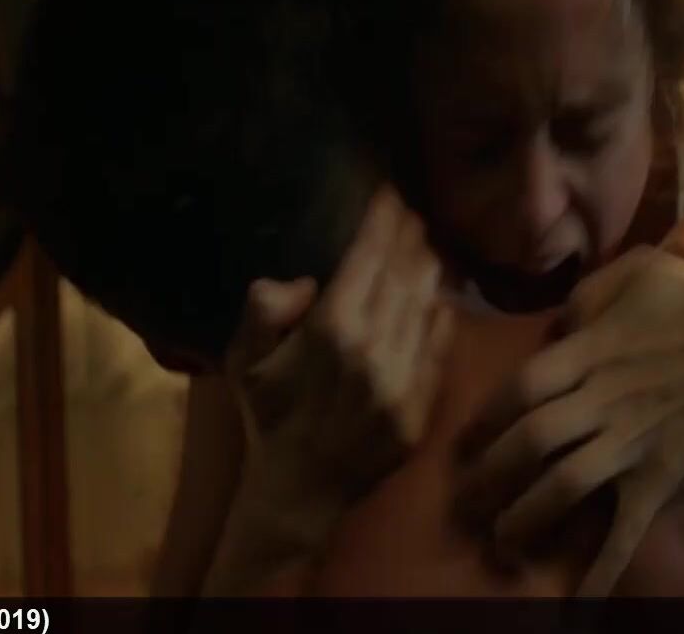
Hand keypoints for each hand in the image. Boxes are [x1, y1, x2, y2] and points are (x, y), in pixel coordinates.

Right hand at [226, 187, 453, 501]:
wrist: (299, 491)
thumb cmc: (267, 416)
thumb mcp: (242, 359)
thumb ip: (265, 309)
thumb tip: (307, 280)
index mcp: (329, 330)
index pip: (368, 256)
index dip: (383, 218)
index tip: (390, 193)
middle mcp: (374, 349)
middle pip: (405, 272)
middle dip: (409, 235)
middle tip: (411, 213)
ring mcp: (405, 380)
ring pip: (428, 304)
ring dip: (429, 268)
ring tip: (425, 246)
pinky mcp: (423, 406)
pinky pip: (441, 347)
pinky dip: (441, 314)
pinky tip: (436, 298)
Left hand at [457, 245, 683, 594]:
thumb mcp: (634, 272)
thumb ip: (585, 296)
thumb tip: (555, 326)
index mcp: (587, 354)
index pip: (518, 389)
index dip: (485, 418)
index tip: (466, 441)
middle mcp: (599, 401)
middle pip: (527, 443)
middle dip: (488, 477)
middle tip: (464, 503)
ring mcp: (630, 442)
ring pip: (562, 487)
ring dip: (525, 519)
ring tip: (502, 543)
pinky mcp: (661, 475)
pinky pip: (625, 527)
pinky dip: (601, 567)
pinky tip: (578, 601)